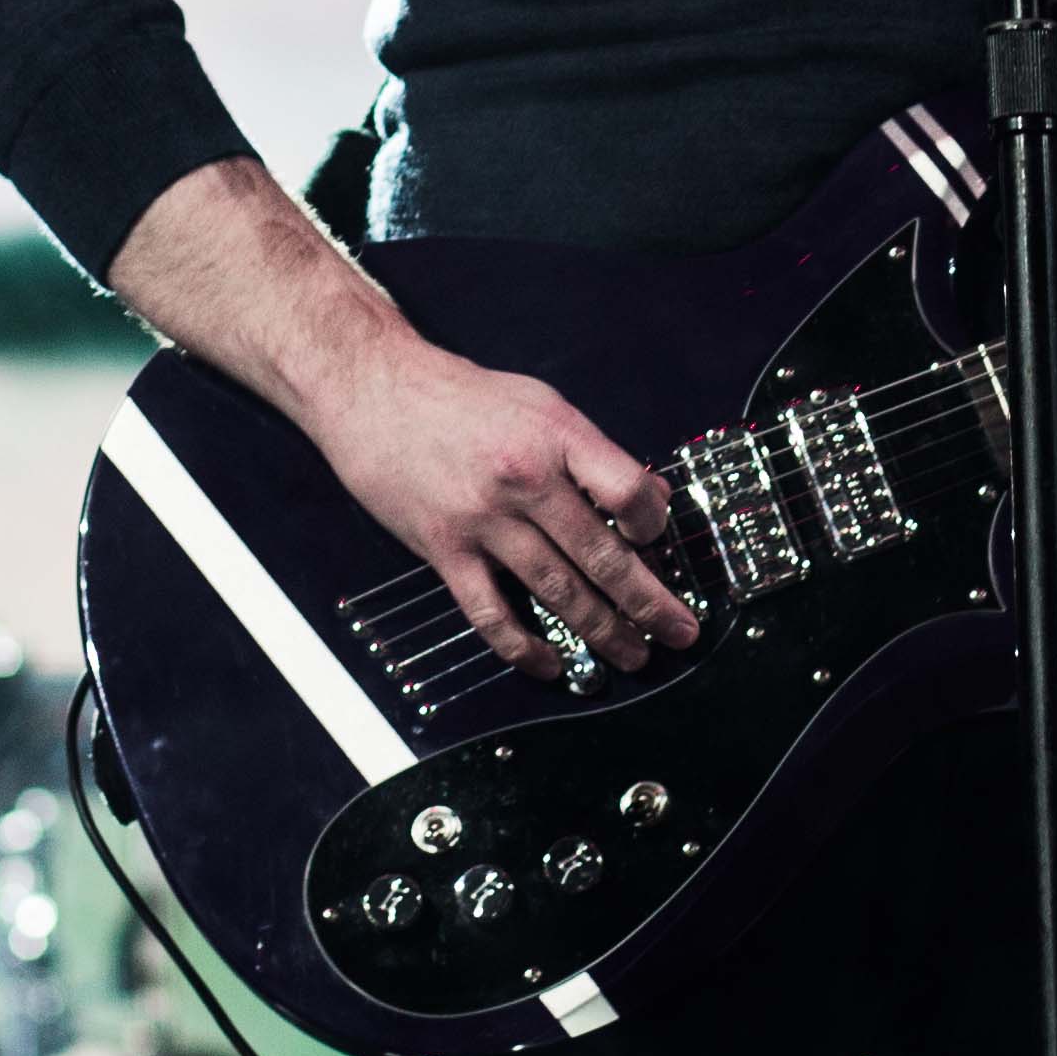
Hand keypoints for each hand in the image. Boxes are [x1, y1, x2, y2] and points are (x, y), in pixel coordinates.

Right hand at [302, 318, 700, 680]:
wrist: (376, 391)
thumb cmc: (462, 397)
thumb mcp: (542, 404)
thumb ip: (594, 452)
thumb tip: (649, 497)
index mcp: (556, 437)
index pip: (627, 490)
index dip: (654, 523)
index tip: (659, 540)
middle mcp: (525, 480)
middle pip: (601, 554)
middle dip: (649, 603)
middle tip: (681, 632)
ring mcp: (483, 520)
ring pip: (556, 591)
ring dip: (601, 631)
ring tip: (634, 655)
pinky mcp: (445, 550)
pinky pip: (491, 612)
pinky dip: (523, 647)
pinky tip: (550, 664)